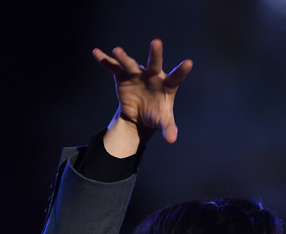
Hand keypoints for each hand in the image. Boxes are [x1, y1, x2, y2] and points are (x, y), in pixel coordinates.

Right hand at [93, 39, 192, 154]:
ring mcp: (137, 74)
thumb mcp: (163, 123)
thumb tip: (172, 139)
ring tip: (117, 51)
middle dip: (155, 54)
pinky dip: (105, 60)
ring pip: (131, 64)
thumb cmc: (156, 115)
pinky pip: (113, 67)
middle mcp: (152, 76)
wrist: (139, 117)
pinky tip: (96, 53)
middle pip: (154, 63)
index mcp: (166, 85)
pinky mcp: (123, 77)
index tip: (189, 63)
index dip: (182, 71)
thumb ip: (169, 129)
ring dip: (123, 57)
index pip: (176, 77)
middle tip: (156, 42)